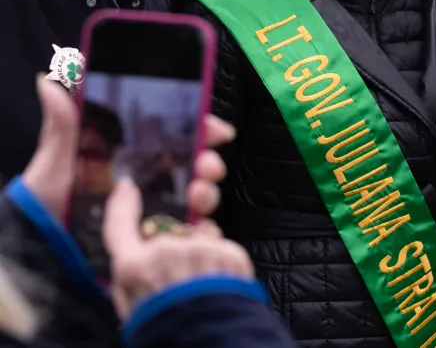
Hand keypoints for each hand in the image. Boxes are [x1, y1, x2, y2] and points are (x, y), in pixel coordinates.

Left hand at [21, 76, 234, 219]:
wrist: (38, 257)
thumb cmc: (43, 207)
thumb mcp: (53, 163)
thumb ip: (61, 125)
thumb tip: (47, 81)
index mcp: (130, 155)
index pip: (177, 135)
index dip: (202, 128)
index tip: (216, 129)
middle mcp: (148, 181)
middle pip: (195, 165)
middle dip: (210, 162)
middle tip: (208, 166)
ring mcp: (155, 211)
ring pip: (198, 197)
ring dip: (207, 193)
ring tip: (198, 196)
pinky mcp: (155, 240)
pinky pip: (188, 233)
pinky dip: (201, 231)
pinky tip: (199, 229)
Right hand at [102, 179, 253, 318]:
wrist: (208, 342)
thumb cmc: (164, 329)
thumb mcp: (130, 308)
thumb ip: (131, 277)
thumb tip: (136, 259)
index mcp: (134, 266)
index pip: (120, 226)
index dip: (122, 205)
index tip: (127, 188)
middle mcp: (166, 249)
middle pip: (170, 236)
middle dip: (178, 250)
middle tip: (183, 279)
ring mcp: (200, 247)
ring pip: (200, 242)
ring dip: (202, 259)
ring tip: (203, 289)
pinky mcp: (229, 251)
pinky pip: (223, 250)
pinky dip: (222, 266)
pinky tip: (220, 286)